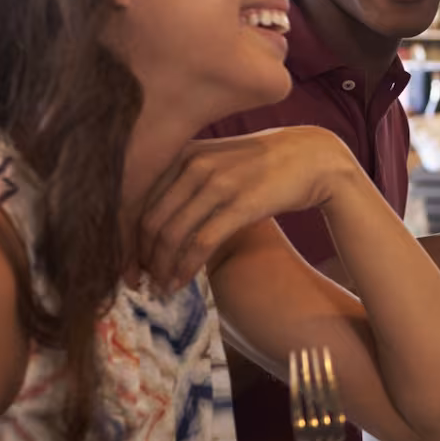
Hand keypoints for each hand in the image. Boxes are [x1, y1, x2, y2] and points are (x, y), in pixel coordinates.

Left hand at [139, 128, 359, 291]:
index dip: (125, 235)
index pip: (138, 198)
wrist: (315, 157)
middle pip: (149, 220)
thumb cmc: (266, 163)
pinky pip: (201, 242)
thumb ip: (186, 181)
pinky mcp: (242, 204)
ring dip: (161, 267)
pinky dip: (185, 267)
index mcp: (183, 153)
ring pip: (171, 234)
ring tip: (159, 287)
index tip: (124, 261)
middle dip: (138, 257)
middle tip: (137, 281)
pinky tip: (180, 282)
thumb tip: (156, 221)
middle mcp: (195, 164)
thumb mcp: (219, 160)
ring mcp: (219, 183)